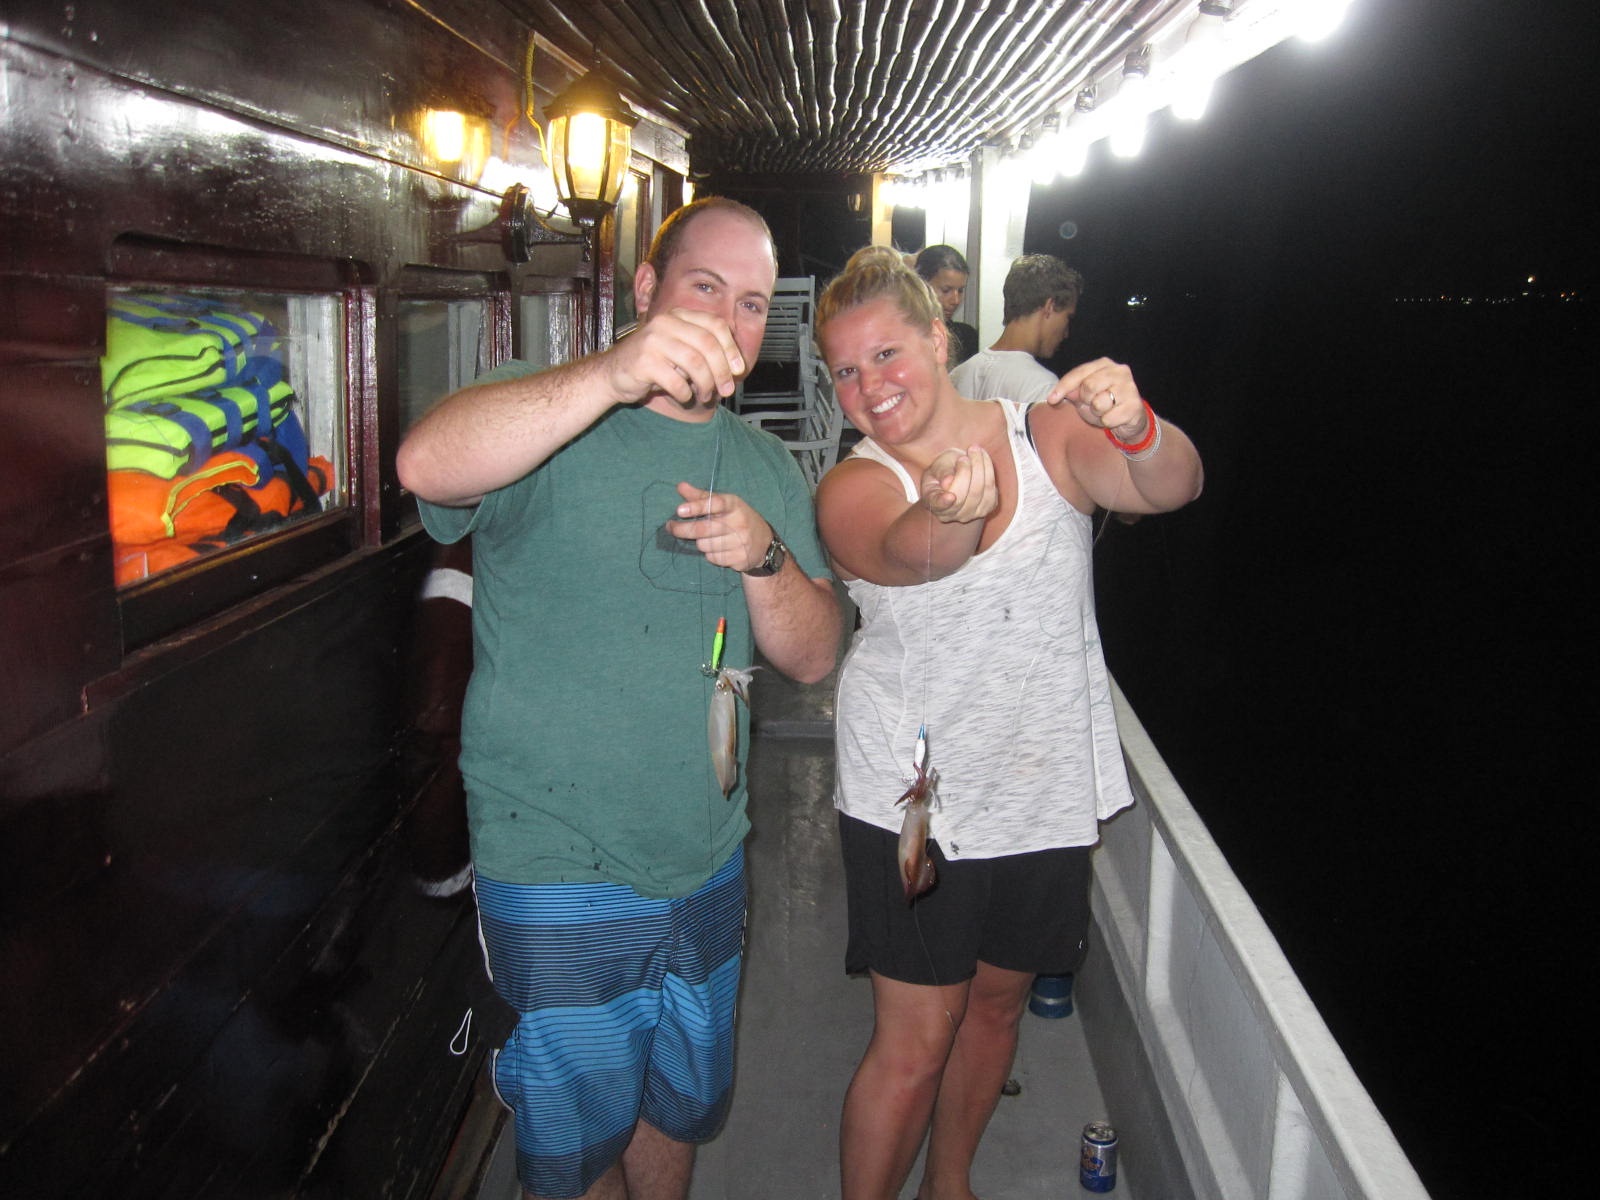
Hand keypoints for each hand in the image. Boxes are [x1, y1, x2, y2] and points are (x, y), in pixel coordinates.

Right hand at [607, 309, 746, 408]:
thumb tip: (737, 366)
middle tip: (727, 389)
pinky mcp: (644, 362)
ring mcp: (653, 341)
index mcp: (678, 315)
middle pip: (708, 344)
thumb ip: (703, 350)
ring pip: (695, 363)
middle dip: (722, 370)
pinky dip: (686, 394)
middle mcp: (666, 323)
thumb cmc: (652, 363)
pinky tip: (684, 397)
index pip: (715, 325)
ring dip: (706, 384)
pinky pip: (677, 381)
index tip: (738, 369)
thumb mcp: (680, 349)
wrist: (612, 374)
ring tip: (704, 395)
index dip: (731, 348)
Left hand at [664, 481, 773, 571]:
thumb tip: (680, 486)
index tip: (679, 510)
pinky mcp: (740, 558)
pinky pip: (713, 558)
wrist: (764, 543)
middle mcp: (739, 522)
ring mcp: (740, 542)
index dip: (696, 507)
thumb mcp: (725, 504)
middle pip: (703, 529)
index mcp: (734, 505)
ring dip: (700, 543)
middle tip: (670, 527)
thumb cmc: (738, 518)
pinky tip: (719, 549)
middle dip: (682, 529)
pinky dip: (711, 554)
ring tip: (709, 538)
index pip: (715, 504)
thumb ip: (701, 497)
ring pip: (705, 545)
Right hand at [921, 446, 997, 523]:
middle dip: (967, 470)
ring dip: (980, 466)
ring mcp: (969, 515)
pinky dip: (989, 470)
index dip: (943, 502)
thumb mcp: (937, 466)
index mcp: (933, 502)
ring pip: (980, 492)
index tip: (950, 496)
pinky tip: (983, 457)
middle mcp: (950, 514)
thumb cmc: (943, 469)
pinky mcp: (986, 509)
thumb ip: (942, 472)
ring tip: (975, 450)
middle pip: (962, 497)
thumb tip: (948, 482)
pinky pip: (992, 490)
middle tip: (968, 450)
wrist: (957, 473)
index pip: (938, 505)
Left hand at [1046, 357, 1148, 442]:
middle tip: (1092, 404)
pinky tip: (1114, 417)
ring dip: (1097, 413)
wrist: (1131, 418)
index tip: (1051, 400)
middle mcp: (1120, 371)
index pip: (1079, 373)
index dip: (1063, 387)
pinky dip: (1106, 422)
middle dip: (1086, 400)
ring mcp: (1129, 387)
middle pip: (1089, 386)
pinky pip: (1108, 418)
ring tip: (1104, 411)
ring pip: (1099, 403)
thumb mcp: (1085, 396)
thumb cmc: (1105, 403)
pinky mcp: (1134, 405)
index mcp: (1105, 364)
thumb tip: (1056, 394)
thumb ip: (1072, 392)